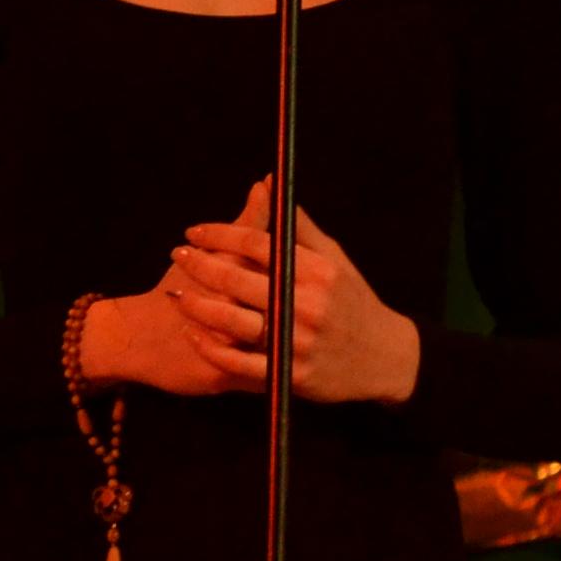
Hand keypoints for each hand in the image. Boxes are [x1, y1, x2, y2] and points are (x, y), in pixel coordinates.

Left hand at [144, 177, 416, 404]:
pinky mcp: (290, 374)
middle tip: (177, 254)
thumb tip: (269, 185)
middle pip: (238, 279)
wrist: (385, 360)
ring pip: (233, 320)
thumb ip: (299, 228)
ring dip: (197, 305)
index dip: (220, 234)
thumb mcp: (335, 260)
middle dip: (200, 264)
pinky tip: (191, 334)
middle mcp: (307, 303)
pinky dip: (211, 349)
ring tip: (175, 294)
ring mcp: (297, 341)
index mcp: (317, 271)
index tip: (194, 231)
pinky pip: (239, 362)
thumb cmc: (352, 302)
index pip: (257, 243)